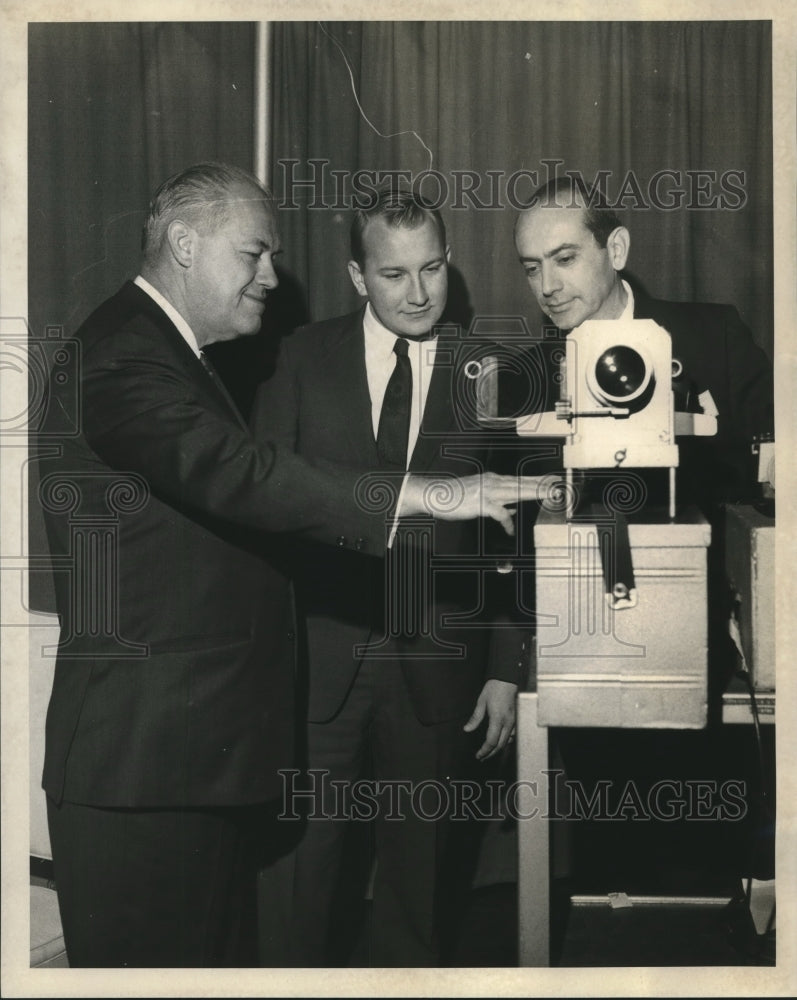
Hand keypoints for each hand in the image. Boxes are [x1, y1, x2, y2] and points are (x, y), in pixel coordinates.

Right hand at [400, 473, 549, 536]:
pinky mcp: (481, 504)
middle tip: (559, 485)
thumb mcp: (481, 497)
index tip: (553, 481)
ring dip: (533, 493)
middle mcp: (494, 483)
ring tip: (548, 495)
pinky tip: (510, 530)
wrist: (437, 494)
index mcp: (494, 480)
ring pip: (516, 492)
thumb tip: (512, 509)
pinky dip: (506, 522)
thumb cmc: (457, 498)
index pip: (521, 479)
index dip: (538, 480)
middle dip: (542, 485)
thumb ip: (498, 502)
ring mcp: (488, 492)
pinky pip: (499, 513)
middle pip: (523, 483)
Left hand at [463, 679, 517, 760]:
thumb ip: (475, 718)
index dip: (484, 751)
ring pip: (508, 741)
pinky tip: (500, 741)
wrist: (508, 678)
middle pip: (500, 745)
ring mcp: (514, 721)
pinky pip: (512, 735)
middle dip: (491, 753)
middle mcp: (508, 722)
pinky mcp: (517, 719)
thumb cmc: (494, 688)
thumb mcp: (481, 701)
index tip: (478, 755)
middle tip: (482, 757)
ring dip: (498, 748)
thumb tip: (467, 729)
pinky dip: (506, 741)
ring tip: (489, 752)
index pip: (492, 741)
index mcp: (498, 718)